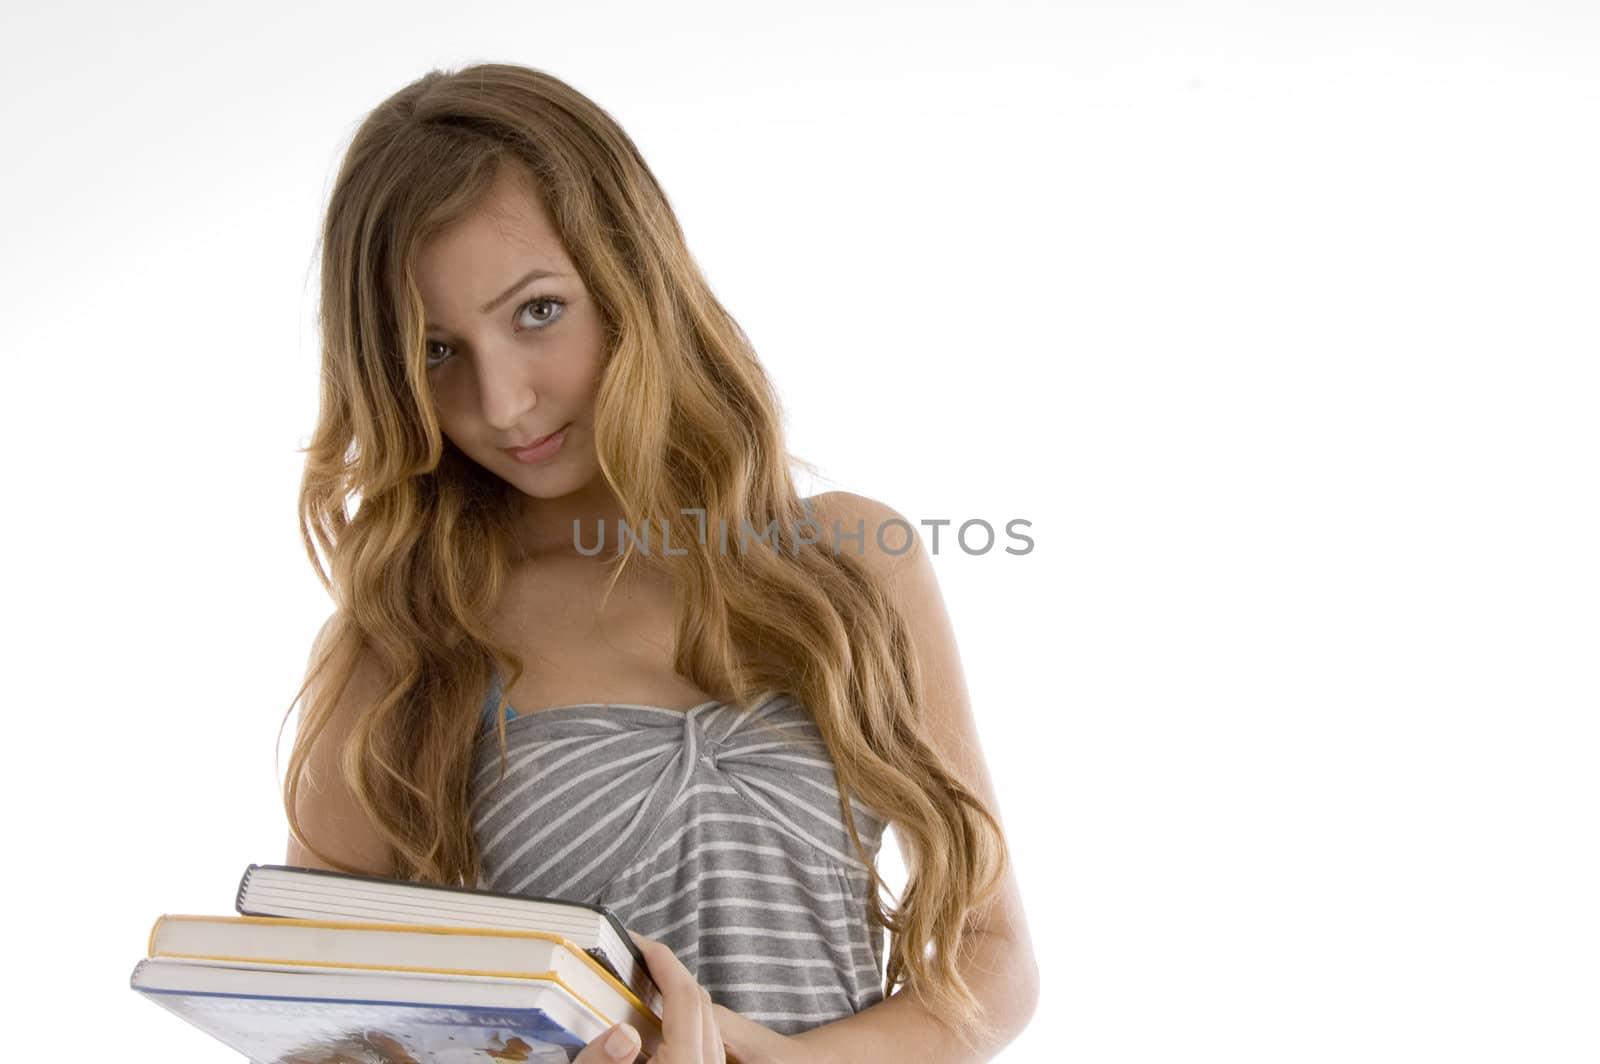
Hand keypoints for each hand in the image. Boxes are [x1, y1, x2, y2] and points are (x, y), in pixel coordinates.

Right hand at [572, 930, 818, 1063]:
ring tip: (643, 982)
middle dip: (665, 971)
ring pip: (702, 1016)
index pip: (682, 995)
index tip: (637, 942)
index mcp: (686, 1061)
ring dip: (675, 993)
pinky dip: (682, 1015)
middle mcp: (707, 1059)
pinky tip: (660, 1024)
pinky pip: (702, 1032)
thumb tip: (621, 1034)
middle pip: (695, 1001)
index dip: (660, 961)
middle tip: (633, 957)